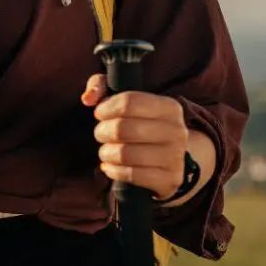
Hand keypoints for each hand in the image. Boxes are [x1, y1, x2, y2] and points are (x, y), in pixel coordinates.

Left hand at [82, 74, 187, 200]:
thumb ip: (101, 86)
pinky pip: (131, 175)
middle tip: (100, 134)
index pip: (129, 102)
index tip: (99, 113)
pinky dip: (113, 170)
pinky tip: (111, 166)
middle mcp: (177, 131)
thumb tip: (88, 98)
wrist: (169, 156)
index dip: (106, 108)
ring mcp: (175, 157)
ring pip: (124, 154)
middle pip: (123, 129)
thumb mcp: (123, 98)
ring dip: (106, 153)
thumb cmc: (139, 122)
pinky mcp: (169, 179)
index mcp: (169, 107)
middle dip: (102, 131)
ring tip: (106, 150)